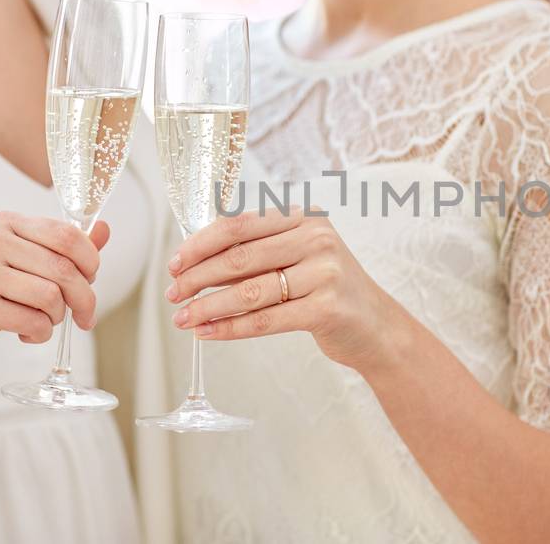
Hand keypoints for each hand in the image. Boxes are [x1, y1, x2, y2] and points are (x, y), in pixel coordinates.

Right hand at [0, 211, 109, 364]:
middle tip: (86, 315)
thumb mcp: (18, 254)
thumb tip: (105, 229)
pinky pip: (33, 322)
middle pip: (64, 269)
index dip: (90, 260)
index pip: (67, 235)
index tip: (92, 278)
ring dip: (58, 317)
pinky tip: (28, 332)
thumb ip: (60, 245)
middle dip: (84, 297)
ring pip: (51, 297)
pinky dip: (41, 333)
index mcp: (5, 222)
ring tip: (44, 320)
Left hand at [166, 208, 413, 373]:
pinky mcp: (327, 308)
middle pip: (239, 257)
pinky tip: (207, 333)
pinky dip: (230, 328)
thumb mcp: (298, 257)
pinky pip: (265, 320)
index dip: (200, 244)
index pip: (239, 225)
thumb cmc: (328, 289)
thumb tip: (194, 263)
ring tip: (183, 318)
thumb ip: (257, 253)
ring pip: (248, 291)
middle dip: (197, 278)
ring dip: (208, 306)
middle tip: (172, 295)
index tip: (175, 264)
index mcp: (304, 217)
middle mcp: (316, 238)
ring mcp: (324, 272)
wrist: (376, 325)